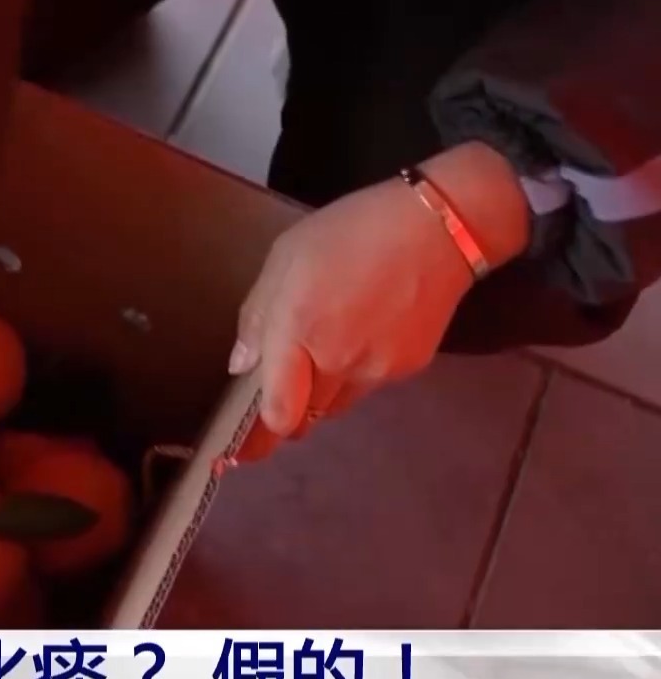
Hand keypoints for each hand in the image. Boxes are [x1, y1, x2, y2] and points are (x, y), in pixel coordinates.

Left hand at [232, 144, 528, 456]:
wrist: (438, 227)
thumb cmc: (349, 232)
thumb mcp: (285, 258)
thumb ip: (258, 317)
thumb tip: (241, 366)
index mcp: (298, 330)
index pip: (278, 410)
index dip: (258, 437)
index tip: (239, 451)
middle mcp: (337, 361)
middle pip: (303, 418)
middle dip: (285, 414)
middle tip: (275, 399)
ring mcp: (377, 370)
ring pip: (335, 406)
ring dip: (319, 395)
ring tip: (321, 350)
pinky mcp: (408, 368)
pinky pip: (367, 386)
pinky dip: (354, 374)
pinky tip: (360, 335)